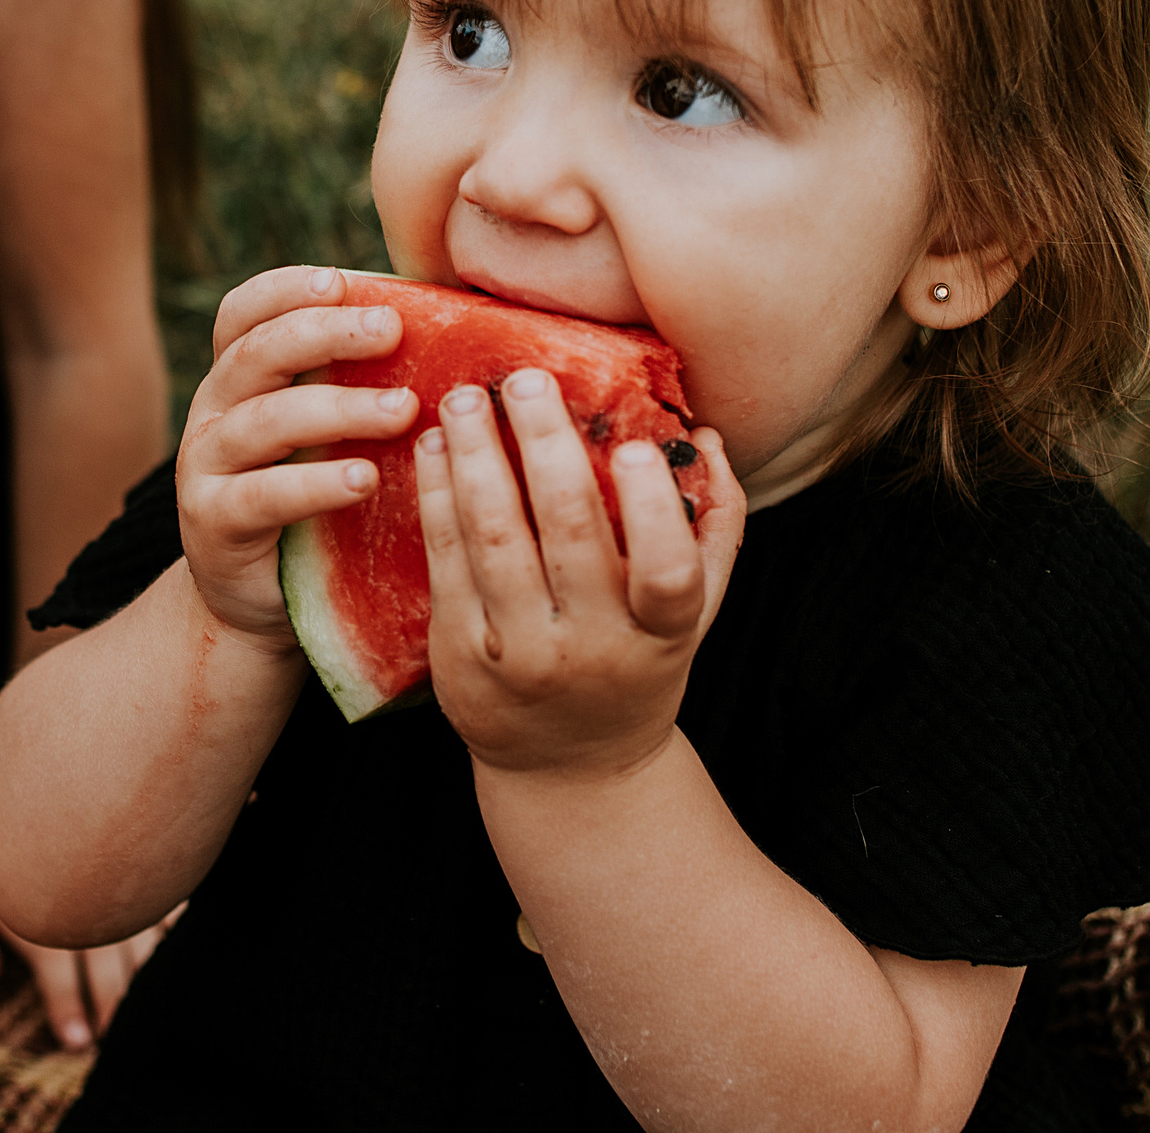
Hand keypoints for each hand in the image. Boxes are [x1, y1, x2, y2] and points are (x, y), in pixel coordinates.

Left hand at [0, 843, 177, 1049]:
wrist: (37, 786)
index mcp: (41, 915)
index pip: (58, 974)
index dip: (67, 1009)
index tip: (77, 1041)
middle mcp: (86, 902)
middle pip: (108, 967)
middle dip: (112, 1006)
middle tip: (115, 1040)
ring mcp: (119, 886)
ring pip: (144, 942)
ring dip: (147, 979)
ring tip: (152, 1012)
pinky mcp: (145, 870)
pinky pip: (171, 904)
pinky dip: (178, 929)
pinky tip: (183, 949)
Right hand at [174, 265, 418, 647]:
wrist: (257, 596)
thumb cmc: (314, 495)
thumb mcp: (330, 430)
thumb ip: (365, 378)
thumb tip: (461, 321)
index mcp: (240, 375)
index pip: (245, 311)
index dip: (287, 289)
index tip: (343, 281)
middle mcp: (214, 410)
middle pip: (257, 352)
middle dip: (325, 332)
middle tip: (391, 329)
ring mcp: (206, 466)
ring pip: (264, 421)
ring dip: (338, 408)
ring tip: (403, 409)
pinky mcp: (214, 522)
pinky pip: (264, 496)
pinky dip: (317, 484)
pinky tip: (366, 479)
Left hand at [416, 368, 745, 780]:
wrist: (569, 769)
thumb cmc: (638, 664)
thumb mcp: (695, 613)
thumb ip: (715, 526)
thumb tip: (708, 437)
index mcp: (660, 633)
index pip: (666, 576)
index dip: (652, 513)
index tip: (633, 447)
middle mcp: (590, 647)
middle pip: (566, 537)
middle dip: (543, 448)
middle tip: (525, 380)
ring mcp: (519, 654)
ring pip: (493, 540)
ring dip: (474, 459)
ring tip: (463, 398)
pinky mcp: (459, 653)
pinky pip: (445, 560)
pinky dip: (436, 496)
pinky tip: (434, 448)